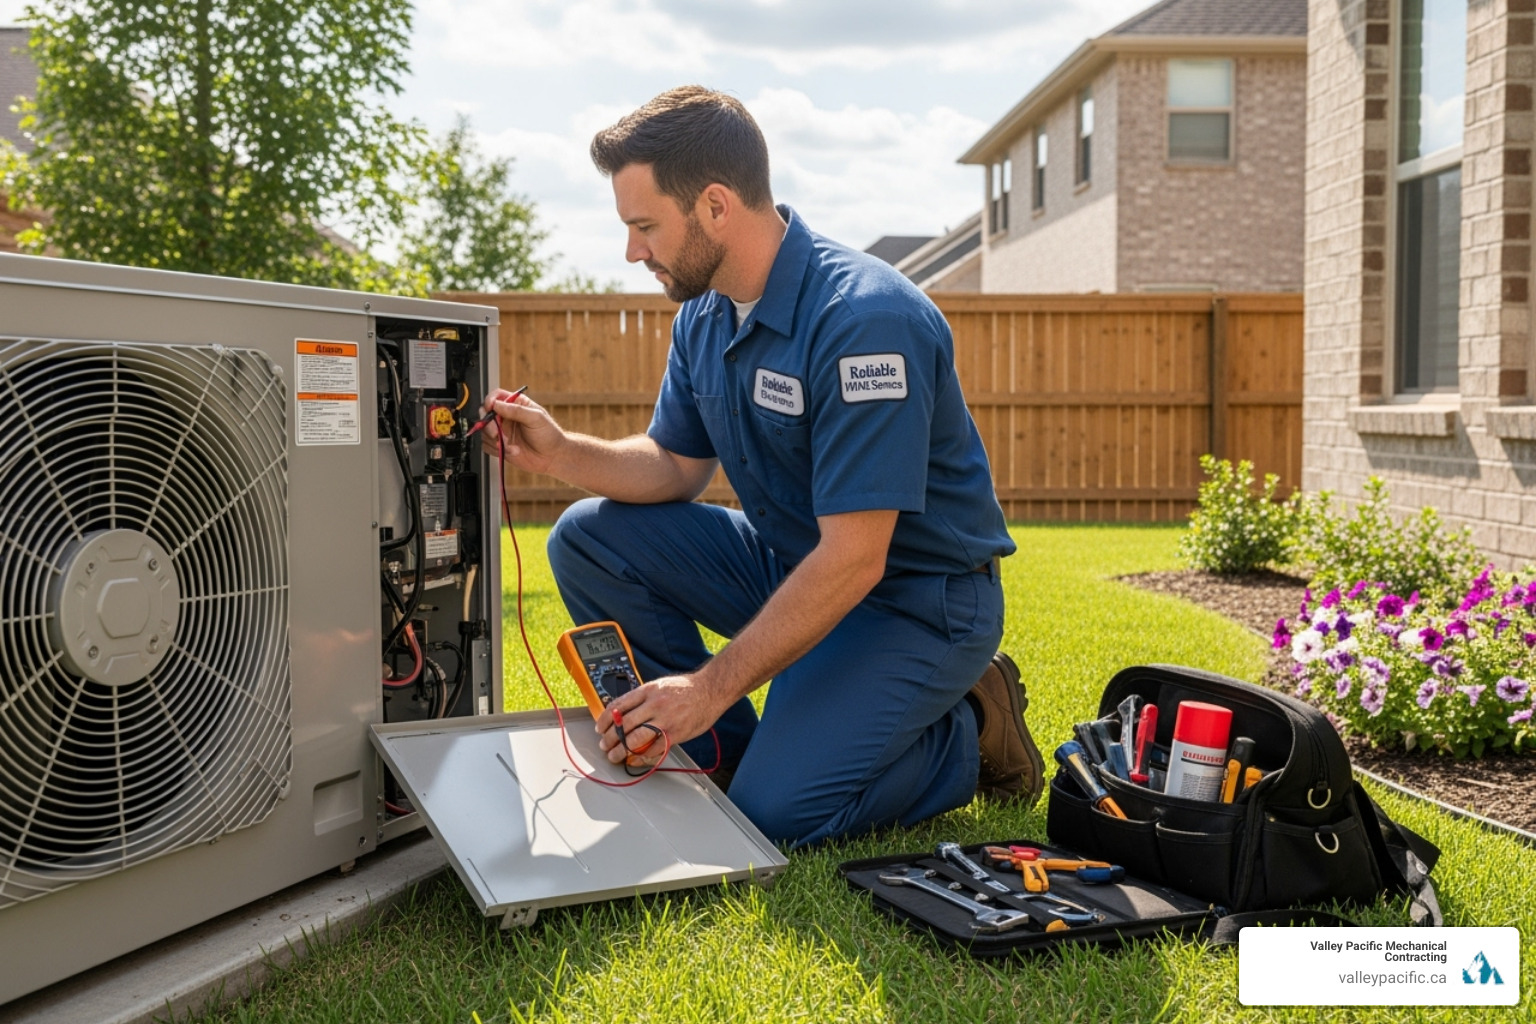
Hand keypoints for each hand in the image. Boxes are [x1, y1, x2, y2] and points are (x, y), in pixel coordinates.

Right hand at [479, 388, 564, 474]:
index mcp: (516, 405)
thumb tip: (498, 404)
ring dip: (495, 440)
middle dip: (489, 424)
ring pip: (485, 431)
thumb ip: (517, 410)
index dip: (490, 401)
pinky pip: (487, 445)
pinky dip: (496, 449)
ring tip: (509, 445)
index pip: (497, 397)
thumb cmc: (550, 435)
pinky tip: (511, 451)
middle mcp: (507, 417)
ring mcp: (503, 431)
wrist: (553, 457)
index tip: (490, 408)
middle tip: (496, 433)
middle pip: (486, 414)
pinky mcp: (500, 445)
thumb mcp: (536, 418)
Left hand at [594, 674, 723, 766]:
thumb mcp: (659, 685)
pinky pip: (654, 749)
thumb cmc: (686, 688)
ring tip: (614, 755)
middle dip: (610, 738)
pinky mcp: (675, 734)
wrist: (710, 690)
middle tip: (604, 745)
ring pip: (635, 739)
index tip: (600, 728)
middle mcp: (654, 704)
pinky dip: (641, 756)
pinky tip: (634, 759)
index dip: (605, 719)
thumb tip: (623, 713)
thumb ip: (642, 699)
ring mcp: (665, 720)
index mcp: (647, 691)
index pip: (618, 706)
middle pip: (623, 724)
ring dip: (621, 750)